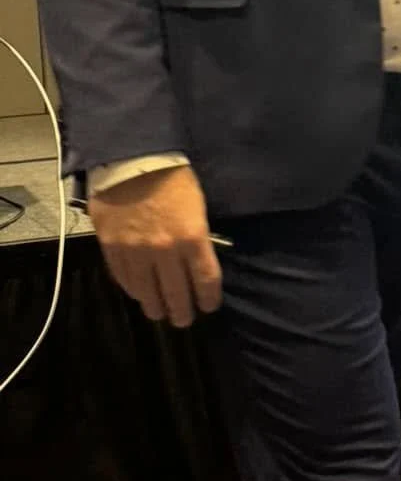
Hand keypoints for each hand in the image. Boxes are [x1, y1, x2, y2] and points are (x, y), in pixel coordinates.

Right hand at [89, 164, 222, 327]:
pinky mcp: (112, 248)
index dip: (208, 298)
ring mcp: (136, 252)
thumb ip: (197, 239)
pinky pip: (123, 278)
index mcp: (193, 238)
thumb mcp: (197, 207)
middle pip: (177, 293)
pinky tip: (138, 293)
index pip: (205, 280)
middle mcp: (165, 250)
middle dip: (182, 311)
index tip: (208, 306)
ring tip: (159, 313)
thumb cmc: (173, 179)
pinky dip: (132, 289)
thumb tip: (196, 262)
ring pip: (147, 292)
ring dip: (155, 307)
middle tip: (183, 320)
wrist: (132, 160)